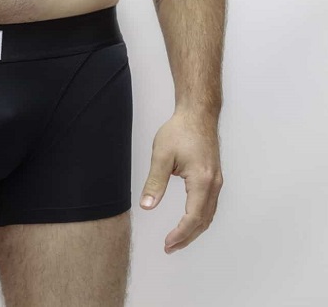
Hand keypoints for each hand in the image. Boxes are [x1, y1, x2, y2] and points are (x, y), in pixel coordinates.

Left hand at [139, 110, 222, 253]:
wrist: (197, 115)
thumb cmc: (179, 131)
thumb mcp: (161, 156)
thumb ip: (155, 183)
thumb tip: (147, 206)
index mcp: (201, 180)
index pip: (193, 216)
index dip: (180, 233)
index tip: (167, 244)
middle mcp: (213, 184)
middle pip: (203, 220)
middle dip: (187, 237)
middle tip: (169, 248)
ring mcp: (216, 181)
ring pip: (208, 214)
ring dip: (194, 230)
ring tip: (177, 240)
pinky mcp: (214, 178)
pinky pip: (209, 205)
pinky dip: (200, 218)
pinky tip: (189, 222)